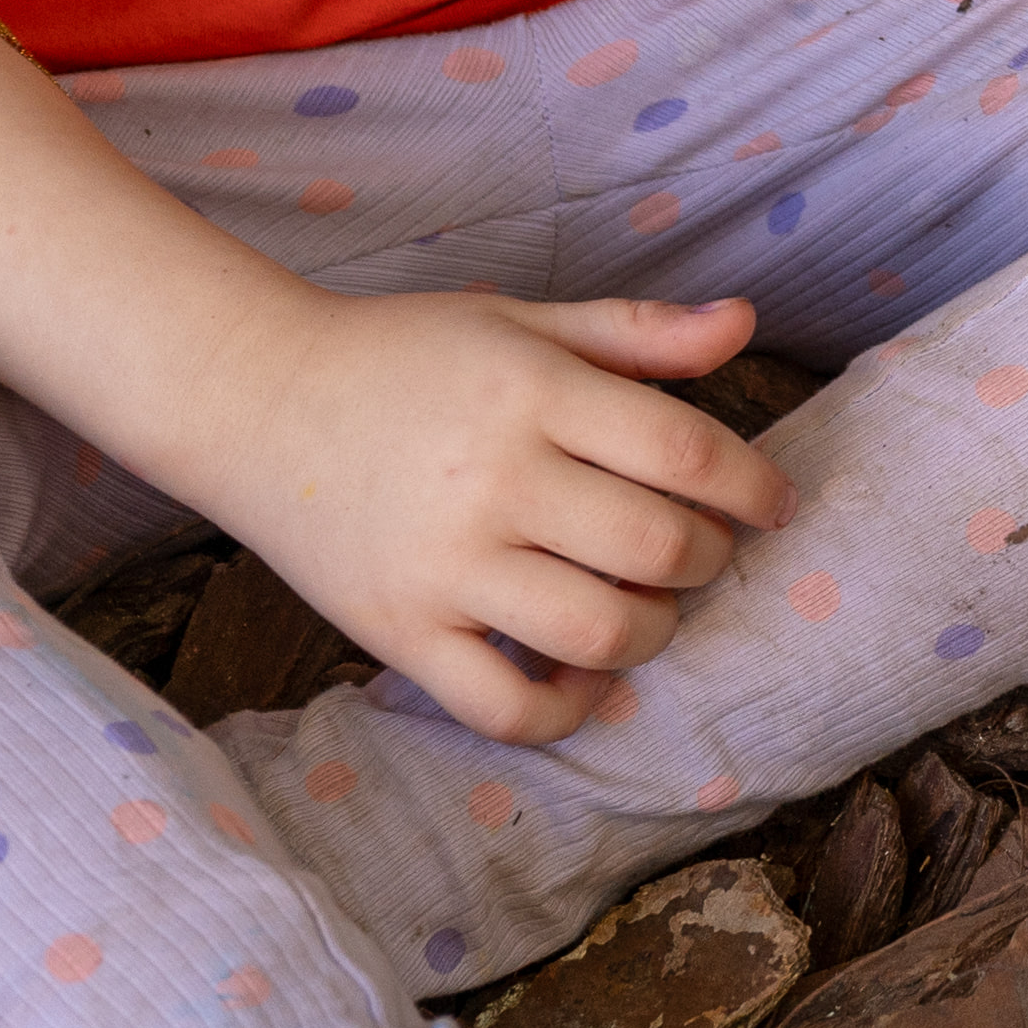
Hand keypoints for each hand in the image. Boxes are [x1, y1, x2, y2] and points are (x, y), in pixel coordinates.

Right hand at [197, 287, 794, 743]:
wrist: (253, 399)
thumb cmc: (403, 355)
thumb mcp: (520, 319)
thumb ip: (636, 332)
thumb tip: (744, 324)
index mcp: (531, 393)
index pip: (684, 450)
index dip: (752, 485)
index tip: (775, 503)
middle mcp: (493, 481)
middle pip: (653, 549)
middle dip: (708, 559)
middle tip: (705, 551)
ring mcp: (443, 566)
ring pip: (595, 635)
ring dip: (653, 631)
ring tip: (650, 605)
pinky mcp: (398, 633)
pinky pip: (504, 706)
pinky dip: (567, 708)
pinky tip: (588, 673)